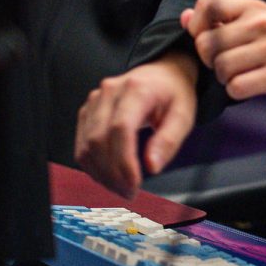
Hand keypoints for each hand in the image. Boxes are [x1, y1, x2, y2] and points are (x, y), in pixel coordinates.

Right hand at [74, 52, 198, 197]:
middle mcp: (110, 91)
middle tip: (129, 192)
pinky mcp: (87, 111)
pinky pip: (81, 143)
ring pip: (86, 144)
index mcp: (137, 90)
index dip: (124, 161)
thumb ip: (169, 140)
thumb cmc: (174, 94)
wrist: (162, 73)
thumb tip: (152, 167)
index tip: (134, 185)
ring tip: (121, 188)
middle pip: (99, 139)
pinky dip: (92, 165)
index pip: (121, 128)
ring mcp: (94, 100)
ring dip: (101, 173)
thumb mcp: (184, 115)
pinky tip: (109, 176)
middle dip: (112, 173)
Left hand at [181, 0, 265, 108]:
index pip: (208, 4)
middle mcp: (263, 23)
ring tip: (240, 75)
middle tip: (225, 64)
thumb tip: (185, 17)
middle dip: (209, 60)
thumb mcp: (258, 23)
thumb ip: (222, 20)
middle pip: (207, 43)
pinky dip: (237, 91)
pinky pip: (236, 86)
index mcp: (254, 7)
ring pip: (221, 67)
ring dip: (224, 78)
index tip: (205, 38)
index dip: (197, 25)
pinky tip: (251, 86)